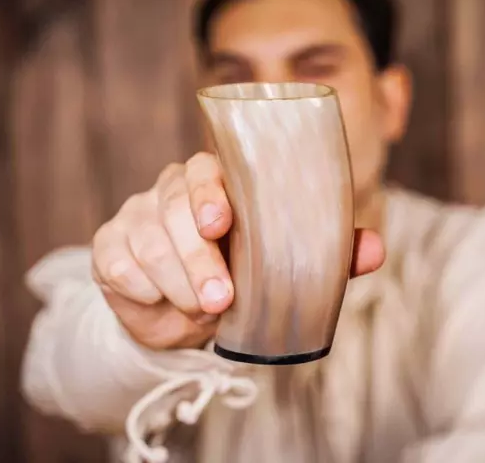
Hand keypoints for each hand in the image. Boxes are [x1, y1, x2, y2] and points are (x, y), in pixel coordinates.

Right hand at [92, 152, 385, 349]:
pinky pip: (119, 265)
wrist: (186, 315)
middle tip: (221, 299)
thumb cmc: (240, 277)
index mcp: (214, 183)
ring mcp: (136, 216)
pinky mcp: (109, 248)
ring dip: (176, 281)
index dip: (209, 193)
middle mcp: (170, 191)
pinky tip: (162, 302)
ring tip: (201, 309)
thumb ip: (327, 254)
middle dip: (197, 258)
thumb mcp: (282, 266)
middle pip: (173, 208)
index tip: (221, 223)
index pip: (206, 170)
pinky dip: (144, 291)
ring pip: (148, 241)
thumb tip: (375, 249)